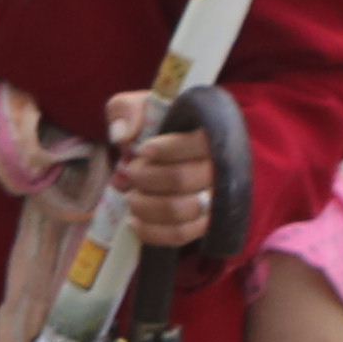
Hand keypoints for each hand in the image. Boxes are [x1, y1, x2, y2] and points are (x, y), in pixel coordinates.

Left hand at [105, 93, 217, 247]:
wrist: (162, 154)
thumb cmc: (154, 127)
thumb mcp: (139, 106)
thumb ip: (127, 109)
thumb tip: (123, 136)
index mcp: (210, 134)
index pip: (199, 143)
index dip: (167, 149)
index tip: (143, 149)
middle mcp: (219, 168)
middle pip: (182, 178)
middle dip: (145, 176)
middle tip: (131, 171)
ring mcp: (213, 199)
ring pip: (181, 210)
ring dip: (145, 205)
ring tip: (131, 196)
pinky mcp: (202, 224)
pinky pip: (180, 235)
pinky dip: (151, 231)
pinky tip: (134, 221)